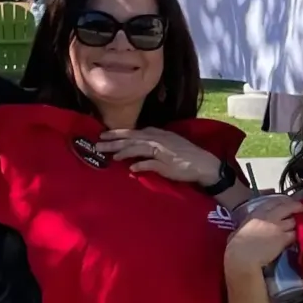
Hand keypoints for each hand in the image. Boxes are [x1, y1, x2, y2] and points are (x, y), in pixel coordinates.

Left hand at [90, 128, 221, 185]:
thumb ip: (151, 148)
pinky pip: (150, 163)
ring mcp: (161, 151)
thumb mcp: (167, 146)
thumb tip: (136, 155)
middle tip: (98, 143)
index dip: (117, 134)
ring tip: (110, 156)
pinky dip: (140, 165)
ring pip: (137, 148)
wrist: (204, 164)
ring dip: (123, 152)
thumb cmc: (186, 156)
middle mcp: (157, 139)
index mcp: (157, 134)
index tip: (104, 135)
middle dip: (113, 140)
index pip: (133, 133)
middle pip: (131, 138)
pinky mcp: (166, 163)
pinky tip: (131, 169)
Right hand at [226, 196, 301, 270]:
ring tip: (297, 225)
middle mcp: (269, 217)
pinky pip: (294, 234)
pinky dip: (296, 235)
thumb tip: (250, 226)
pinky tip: (295, 238)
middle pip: (288, 207)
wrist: (242, 256)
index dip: (283, 201)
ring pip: (293, 221)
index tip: (287, 202)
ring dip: (295, 223)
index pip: (274, 201)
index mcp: (257, 213)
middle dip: (296, 207)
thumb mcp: (241, 228)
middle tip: (300, 208)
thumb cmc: (236, 245)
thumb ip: (249, 224)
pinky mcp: (283, 239)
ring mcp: (278, 227)